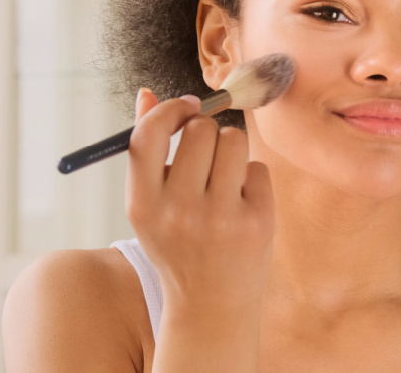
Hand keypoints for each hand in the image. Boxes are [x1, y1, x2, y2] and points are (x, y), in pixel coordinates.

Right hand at [125, 88, 275, 309]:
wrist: (211, 306)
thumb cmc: (179, 245)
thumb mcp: (150, 206)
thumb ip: (146, 151)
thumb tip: (147, 93)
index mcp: (142, 204)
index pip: (148, 135)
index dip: (169, 110)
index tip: (187, 106)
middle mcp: (178, 210)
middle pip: (200, 129)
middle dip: (207, 132)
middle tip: (208, 157)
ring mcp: (220, 217)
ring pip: (233, 140)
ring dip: (232, 150)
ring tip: (226, 178)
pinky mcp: (257, 221)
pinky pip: (258, 167)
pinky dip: (252, 180)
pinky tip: (243, 206)